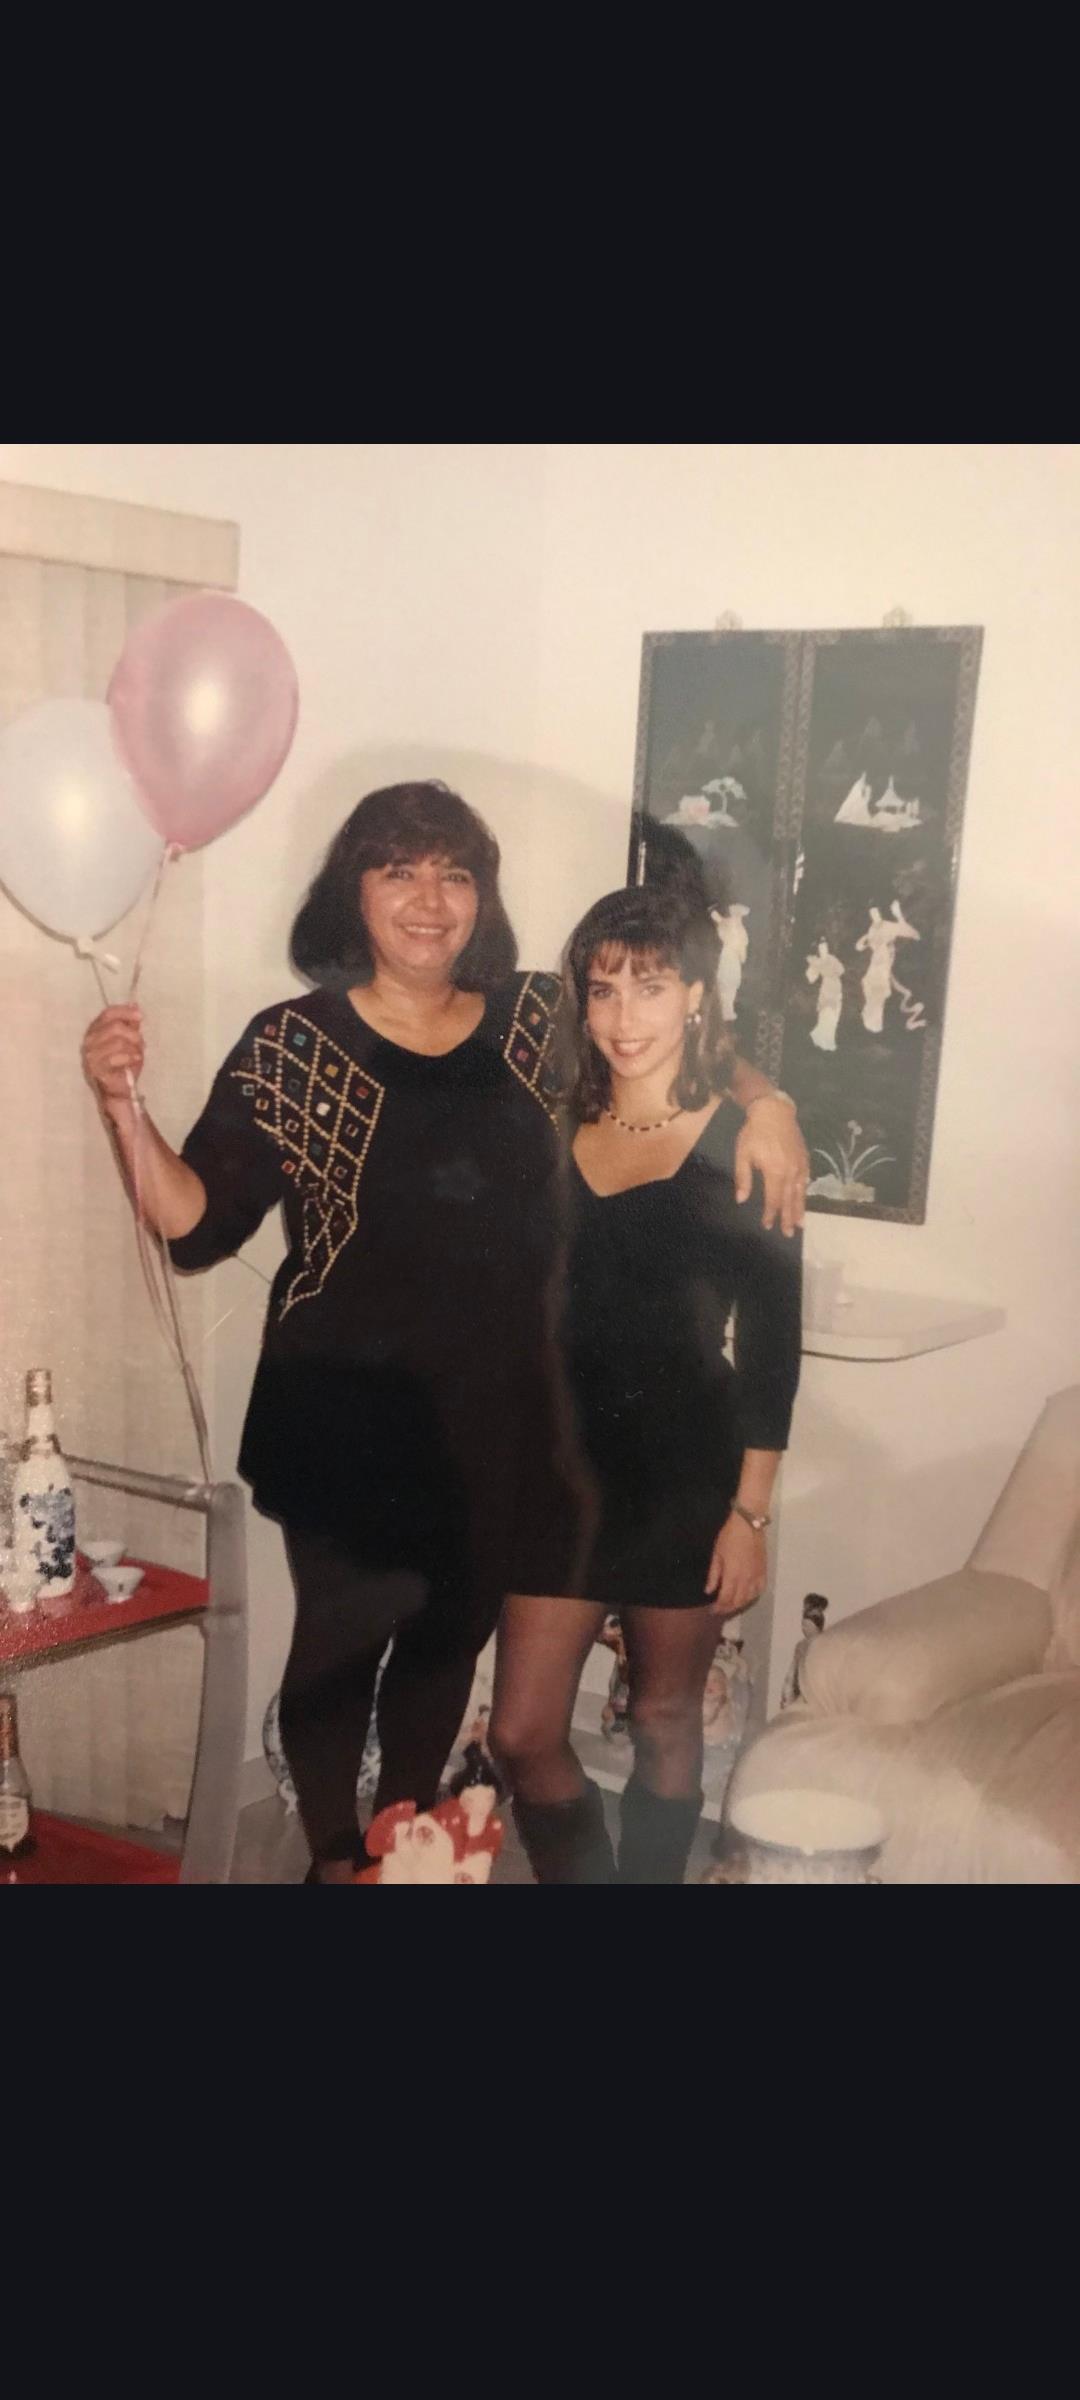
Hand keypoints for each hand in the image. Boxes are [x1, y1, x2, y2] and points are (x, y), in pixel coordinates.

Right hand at [81, 1004, 143, 1110]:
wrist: (120, 1089)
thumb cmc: (124, 1064)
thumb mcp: (130, 1041)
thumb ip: (131, 1025)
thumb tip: (135, 1005)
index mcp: (95, 1030)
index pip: (108, 1014)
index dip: (125, 1012)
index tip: (140, 1017)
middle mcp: (89, 1041)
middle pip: (115, 1027)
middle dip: (133, 1035)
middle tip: (141, 1044)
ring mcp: (91, 1056)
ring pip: (118, 1042)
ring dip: (133, 1048)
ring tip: (136, 1055)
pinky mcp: (96, 1069)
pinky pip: (117, 1057)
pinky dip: (130, 1058)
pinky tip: (134, 1061)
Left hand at [705, 1511, 766, 1614]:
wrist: (749, 1523)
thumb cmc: (729, 1536)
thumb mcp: (716, 1554)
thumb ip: (713, 1575)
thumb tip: (709, 1591)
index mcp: (733, 1575)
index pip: (725, 1598)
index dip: (718, 1607)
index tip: (712, 1610)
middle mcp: (746, 1579)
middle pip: (738, 1601)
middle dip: (728, 1608)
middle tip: (720, 1609)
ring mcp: (757, 1576)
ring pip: (749, 1598)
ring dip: (739, 1604)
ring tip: (731, 1604)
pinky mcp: (764, 1571)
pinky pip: (760, 1590)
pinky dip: (752, 1596)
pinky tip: (747, 1596)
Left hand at [734, 1097, 808, 1234]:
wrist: (774, 1112)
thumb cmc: (754, 1133)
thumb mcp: (743, 1154)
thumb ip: (743, 1178)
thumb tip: (742, 1199)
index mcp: (774, 1172)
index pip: (773, 1199)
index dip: (770, 1214)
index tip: (767, 1225)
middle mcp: (790, 1172)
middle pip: (789, 1200)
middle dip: (788, 1218)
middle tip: (788, 1233)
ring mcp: (800, 1166)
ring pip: (800, 1192)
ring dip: (800, 1209)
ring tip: (801, 1224)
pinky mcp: (804, 1159)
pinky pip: (806, 1181)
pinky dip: (805, 1193)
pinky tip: (804, 1200)